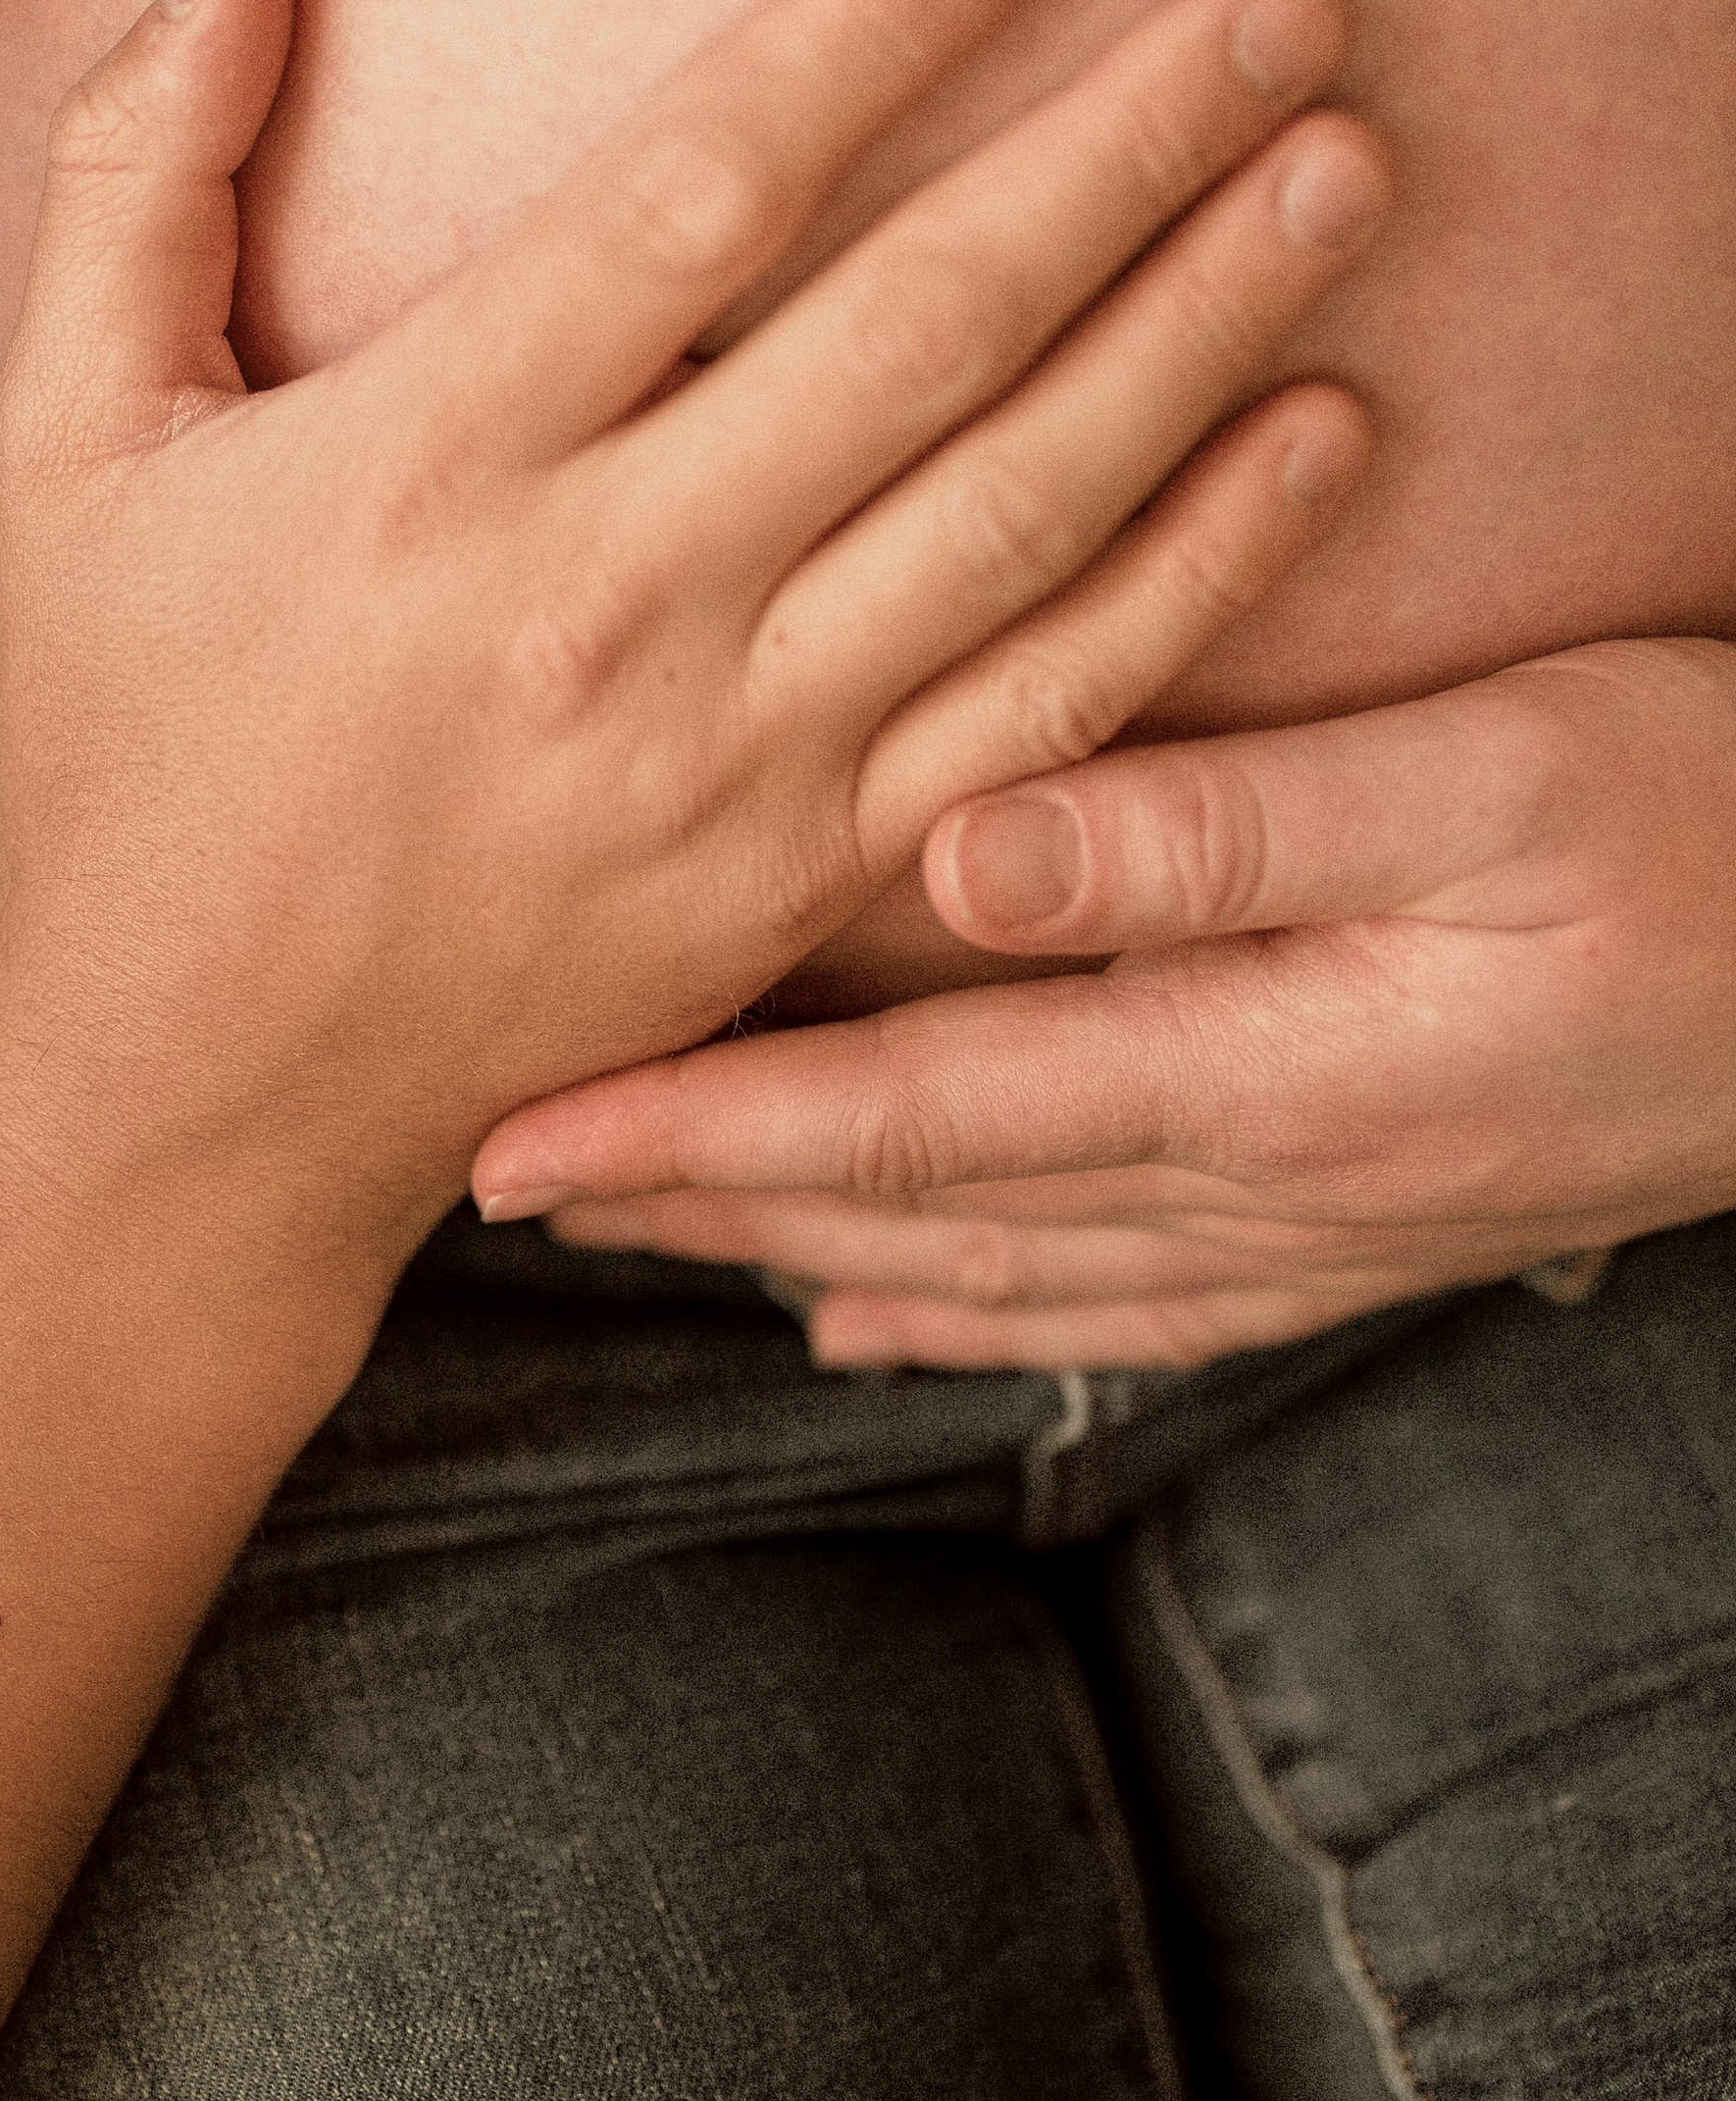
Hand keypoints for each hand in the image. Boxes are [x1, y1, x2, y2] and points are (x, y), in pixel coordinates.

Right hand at [0, 0, 1384, 1286]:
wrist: (195, 1091)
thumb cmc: (131, 731)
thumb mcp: (69, 436)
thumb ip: (140, 163)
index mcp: (426, 462)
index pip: (693, 196)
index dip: (869, 34)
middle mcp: (602, 601)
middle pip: (918, 332)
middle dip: (1121, 149)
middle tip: (1286, 1)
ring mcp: (730, 755)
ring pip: (1023, 510)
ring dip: (1202, 331)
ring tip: (1344, 169)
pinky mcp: (811, 874)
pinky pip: (1049, 710)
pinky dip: (1201, 574)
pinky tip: (1320, 438)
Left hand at [472, 638, 1735, 1366]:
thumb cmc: (1723, 833)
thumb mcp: (1501, 785)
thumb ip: (1227, 829)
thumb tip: (958, 853)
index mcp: (1258, 1070)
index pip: (905, 1120)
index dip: (692, 1131)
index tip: (510, 1134)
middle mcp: (1255, 1184)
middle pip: (906, 1211)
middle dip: (690, 1203)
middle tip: (489, 1185)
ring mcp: (1310, 1227)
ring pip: (983, 1264)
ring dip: (791, 1248)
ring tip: (629, 1231)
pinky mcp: (1360, 1223)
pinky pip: (1108, 1296)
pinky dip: (963, 1306)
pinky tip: (868, 1315)